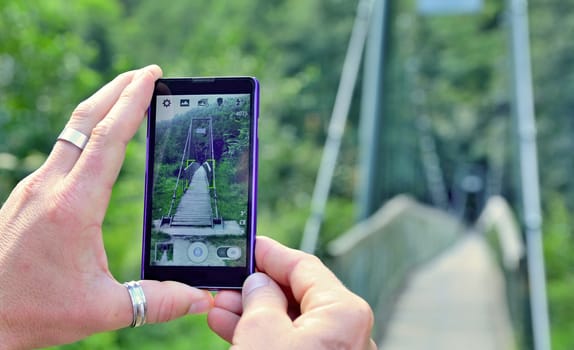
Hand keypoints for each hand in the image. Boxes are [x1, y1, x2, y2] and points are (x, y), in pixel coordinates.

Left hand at [0, 65, 212, 348]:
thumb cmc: (34, 312)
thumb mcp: (103, 310)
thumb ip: (158, 301)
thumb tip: (201, 298)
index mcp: (73, 206)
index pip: (108, 138)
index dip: (132, 102)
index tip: (152, 76)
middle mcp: (50, 187)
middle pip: (85, 119)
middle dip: (118, 89)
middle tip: (148, 73)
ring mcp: (34, 188)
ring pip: (71, 131)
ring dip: (101, 107)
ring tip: (128, 96)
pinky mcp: (27, 195)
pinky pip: (62, 149)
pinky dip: (86, 132)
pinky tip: (99, 141)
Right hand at [207, 236, 375, 349]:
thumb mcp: (262, 332)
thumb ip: (260, 298)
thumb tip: (259, 284)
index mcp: (344, 311)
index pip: (304, 266)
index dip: (272, 254)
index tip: (249, 246)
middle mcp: (348, 331)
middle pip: (298, 294)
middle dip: (258, 288)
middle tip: (228, 283)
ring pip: (292, 322)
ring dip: (255, 313)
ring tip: (221, 308)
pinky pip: (293, 343)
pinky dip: (265, 336)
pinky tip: (231, 328)